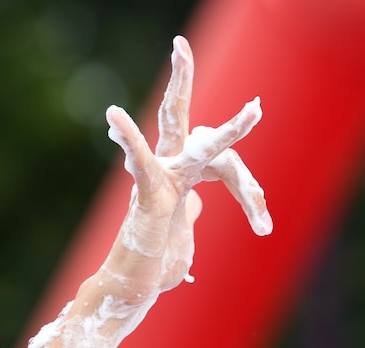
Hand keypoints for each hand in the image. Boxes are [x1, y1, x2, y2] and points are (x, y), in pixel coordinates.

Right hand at [103, 35, 271, 295]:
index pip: (209, 146)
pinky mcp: (147, 192)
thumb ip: (187, 214)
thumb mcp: (182, 233)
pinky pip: (139, 161)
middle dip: (181, 79)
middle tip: (179, 44)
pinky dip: (128, 139)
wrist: (134, 287)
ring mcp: (156, 176)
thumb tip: (193, 207)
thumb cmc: (156, 263)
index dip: (231, 136)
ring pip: (171, 123)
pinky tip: (113, 116)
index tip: (250, 115)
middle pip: (177, 114)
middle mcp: (166, 167)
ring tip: (179, 49)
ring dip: (178, 84)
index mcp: (180, 174)